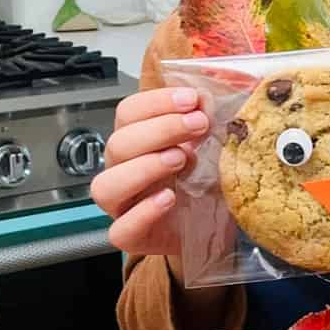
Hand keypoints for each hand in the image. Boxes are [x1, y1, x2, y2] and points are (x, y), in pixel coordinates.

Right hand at [90, 87, 208, 256]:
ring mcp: (124, 206)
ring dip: (143, 167)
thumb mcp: (217, 144)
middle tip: (198, 125)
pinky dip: (142, 213)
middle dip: (160, 129)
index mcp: (137, 141)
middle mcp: (124, 170)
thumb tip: (216, 92)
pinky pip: (121, 230)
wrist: (223, 227)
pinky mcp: (134, 237)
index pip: (128, 113)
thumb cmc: (211, 181)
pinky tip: (168, 198)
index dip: (156, 102)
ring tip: (181, 160)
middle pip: (118, 144)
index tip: (192, 98)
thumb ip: (210, 118)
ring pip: (107, 185)